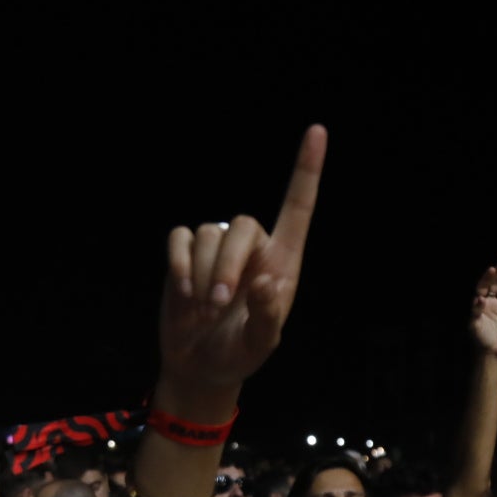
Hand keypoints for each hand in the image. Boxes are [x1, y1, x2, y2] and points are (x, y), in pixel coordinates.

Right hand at [159, 126, 323, 390]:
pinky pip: (179, 239)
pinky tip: (183, 294)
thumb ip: (267, 316)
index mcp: (282, 260)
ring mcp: (216, 248)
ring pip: (207, 235)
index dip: (307, 170)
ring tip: (203, 311)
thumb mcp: (260, 344)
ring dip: (201, 276)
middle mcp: (251, 246)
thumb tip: (263, 281)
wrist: (200, 366)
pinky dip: (178, 266)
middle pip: (241, 225)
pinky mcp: (184, 254)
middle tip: (217, 305)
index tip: (318, 131)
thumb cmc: (239, 353)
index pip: (298, 207)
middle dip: (226, 265)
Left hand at [467, 261, 496, 357]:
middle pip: (493, 285)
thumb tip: (479, 298)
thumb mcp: (474, 326)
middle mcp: (489, 304)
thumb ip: (476, 311)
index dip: (487, 278)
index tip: (492, 269)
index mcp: (478, 305)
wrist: (490, 352)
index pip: (482, 287)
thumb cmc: (479, 340)